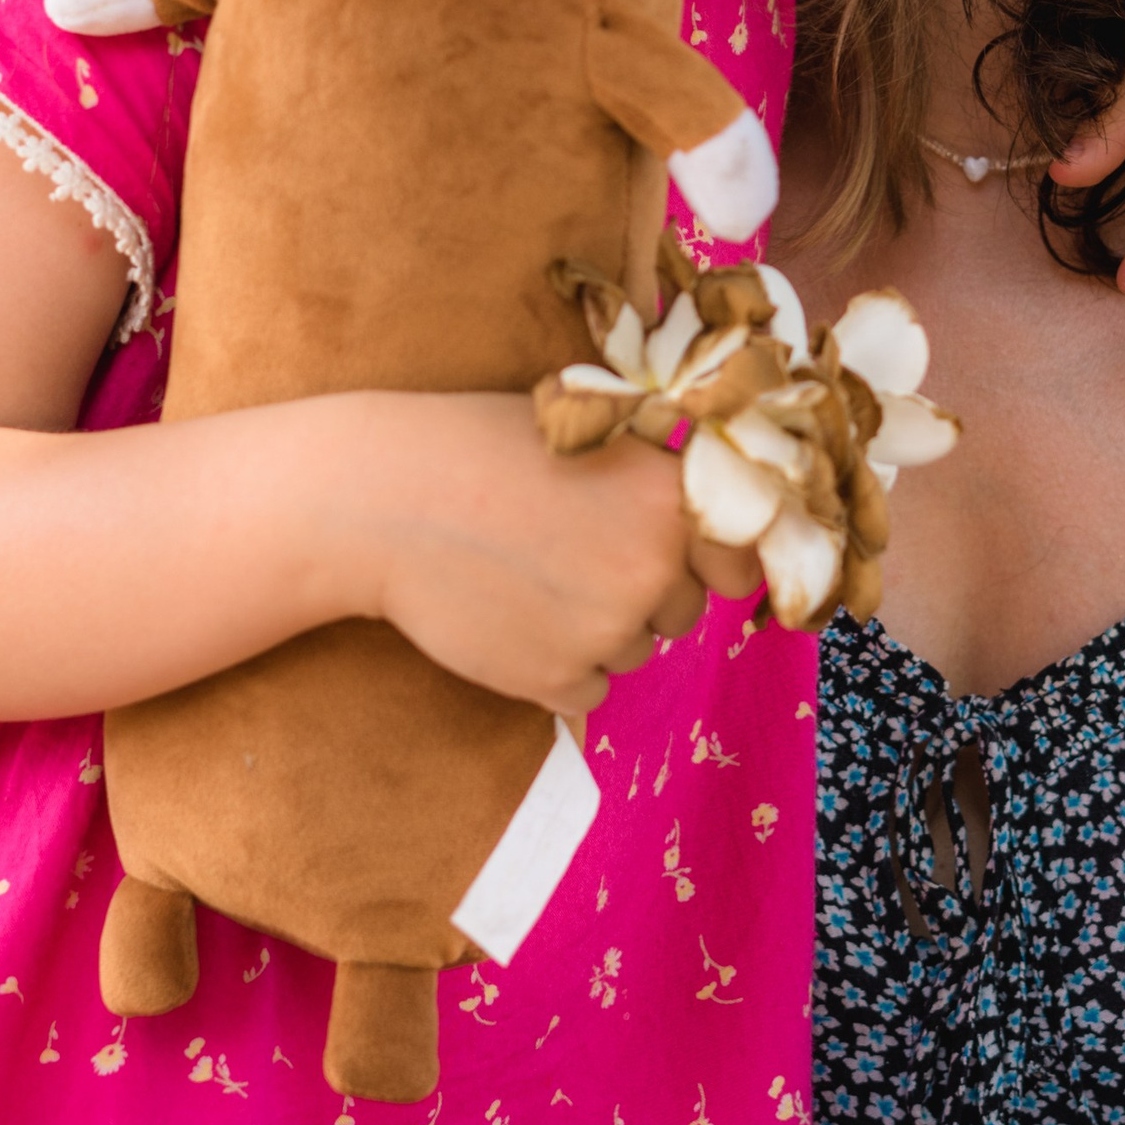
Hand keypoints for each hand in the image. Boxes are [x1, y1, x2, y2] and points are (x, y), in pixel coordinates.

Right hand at [359, 394, 711, 719]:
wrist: (384, 499)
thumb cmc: (477, 448)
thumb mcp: (584, 433)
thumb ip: (651, 477)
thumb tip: (706, 519)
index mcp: (669, 495)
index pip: (740, 559)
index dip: (708, 560)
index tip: (674, 555)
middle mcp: (653, 567)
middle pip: (680, 610)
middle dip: (640, 592)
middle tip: (570, 554)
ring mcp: (606, 630)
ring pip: (634, 652)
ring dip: (596, 631)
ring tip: (528, 578)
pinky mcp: (556, 679)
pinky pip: (588, 691)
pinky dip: (557, 668)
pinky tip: (510, 618)